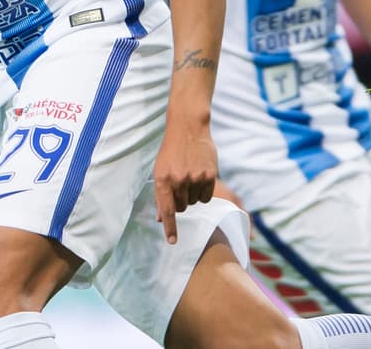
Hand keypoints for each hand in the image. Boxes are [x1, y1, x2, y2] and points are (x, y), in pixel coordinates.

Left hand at [153, 124, 217, 243]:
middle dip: (180, 202)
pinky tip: (200, 177)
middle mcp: (179, 180)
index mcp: (163, 179)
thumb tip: (160, 218)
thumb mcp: (160, 170)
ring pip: (195, 203)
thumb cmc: (171, 151)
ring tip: (190, 176)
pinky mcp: (210, 175)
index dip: (170, 228)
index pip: (167, 210)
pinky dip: (203, 192)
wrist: (188, 128)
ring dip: (192, 196)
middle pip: (181, 208)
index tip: (173, 242)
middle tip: (180, 186)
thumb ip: (161, 195)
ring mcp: (195, 178)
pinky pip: (207, 197)